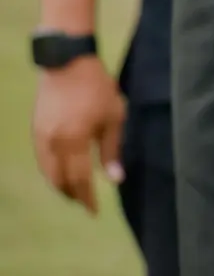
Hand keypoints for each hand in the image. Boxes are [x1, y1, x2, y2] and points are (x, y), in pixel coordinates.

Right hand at [31, 53, 123, 212]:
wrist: (67, 64)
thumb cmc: (97, 88)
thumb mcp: (113, 117)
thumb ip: (112, 150)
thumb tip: (115, 179)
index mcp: (75, 141)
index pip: (80, 180)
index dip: (87, 198)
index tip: (94, 211)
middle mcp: (53, 143)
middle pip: (60, 181)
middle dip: (72, 195)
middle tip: (85, 203)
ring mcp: (41, 137)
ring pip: (47, 172)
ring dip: (60, 185)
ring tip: (75, 191)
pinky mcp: (36, 130)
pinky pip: (42, 160)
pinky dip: (51, 171)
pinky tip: (62, 172)